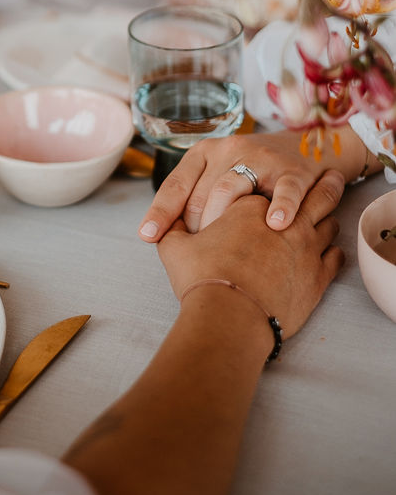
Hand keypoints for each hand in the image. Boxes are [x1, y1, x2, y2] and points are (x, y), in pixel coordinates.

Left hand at [139, 126, 367, 239]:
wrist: (309, 148)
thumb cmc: (255, 173)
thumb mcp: (220, 175)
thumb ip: (196, 199)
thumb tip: (166, 238)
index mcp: (205, 153)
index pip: (176, 183)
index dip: (160, 211)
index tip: (147, 236)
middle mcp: (228, 150)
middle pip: (201, 193)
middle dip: (194, 229)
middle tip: (197, 257)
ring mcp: (261, 158)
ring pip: (230, 189)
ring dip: (223, 222)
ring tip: (223, 249)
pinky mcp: (293, 170)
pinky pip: (284, 189)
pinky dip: (280, 206)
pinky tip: (275, 224)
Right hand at [157, 169, 344, 338]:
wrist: (230, 318)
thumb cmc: (201, 279)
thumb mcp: (173, 248)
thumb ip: (169, 230)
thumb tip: (160, 226)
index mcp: (247, 206)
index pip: (254, 193)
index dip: (253, 198)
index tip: (254, 201)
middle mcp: (280, 218)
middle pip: (306, 192)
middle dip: (317, 184)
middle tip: (328, 175)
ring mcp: (304, 246)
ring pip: (326, 220)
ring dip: (328, 214)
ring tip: (330, 210)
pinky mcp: (317, 275)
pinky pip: (334, 255)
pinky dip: (332, 251)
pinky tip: (329, 251)